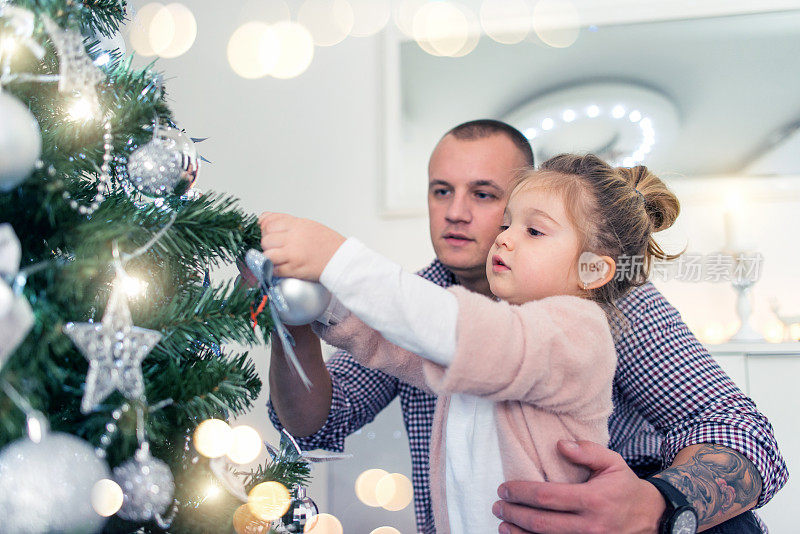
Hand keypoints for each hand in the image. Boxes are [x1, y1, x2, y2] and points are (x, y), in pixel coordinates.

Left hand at [259, 212, 345, 281]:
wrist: (342, 259)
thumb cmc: (328, 243)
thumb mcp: (308, 224)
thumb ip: (287, 221)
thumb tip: (265, 219)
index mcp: (297, 225)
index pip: (268, 224)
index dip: (266, 230)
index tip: (269, 234)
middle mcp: (294, 238)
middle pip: (266, 240)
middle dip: (268, 244)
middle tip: (276, 248)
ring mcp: (293, 255)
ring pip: (267, 254)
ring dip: (269, 257)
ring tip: (278, 258)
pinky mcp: (294, 269)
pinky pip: (274, 269)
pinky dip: (275, 269)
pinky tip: (282, 266)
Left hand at [492, 440, 664, 533]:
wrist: (651, 517)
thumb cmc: (625, 487)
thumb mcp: (612, 463)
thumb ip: (587, 451)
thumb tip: (560, 444)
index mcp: (593, 500)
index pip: (547, 497)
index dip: (521, 493)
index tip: (504, 488)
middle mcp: (589, 526)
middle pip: (541, 522)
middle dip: (514, 513)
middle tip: (497, 505)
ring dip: (518, 533)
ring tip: (502, 523)